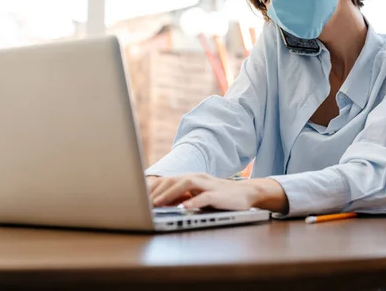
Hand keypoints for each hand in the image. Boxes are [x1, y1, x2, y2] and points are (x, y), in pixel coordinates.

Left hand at [147, 173, 288, 212]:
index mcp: (192, 178)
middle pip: (174, 179)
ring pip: (186, 183)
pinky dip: (193, 201)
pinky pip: (205, 197)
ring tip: (157, 204)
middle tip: (143, 202)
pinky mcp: (219, 195)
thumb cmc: (220, 197)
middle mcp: (198, 178)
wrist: (247, 195)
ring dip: (170, 193)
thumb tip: (160, 202)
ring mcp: (209, 185)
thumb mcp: (198, 196)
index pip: (168, 179)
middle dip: (157, 190)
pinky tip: (183, 208)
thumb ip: (182, 196)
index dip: (153, 187)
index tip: (139, 197)